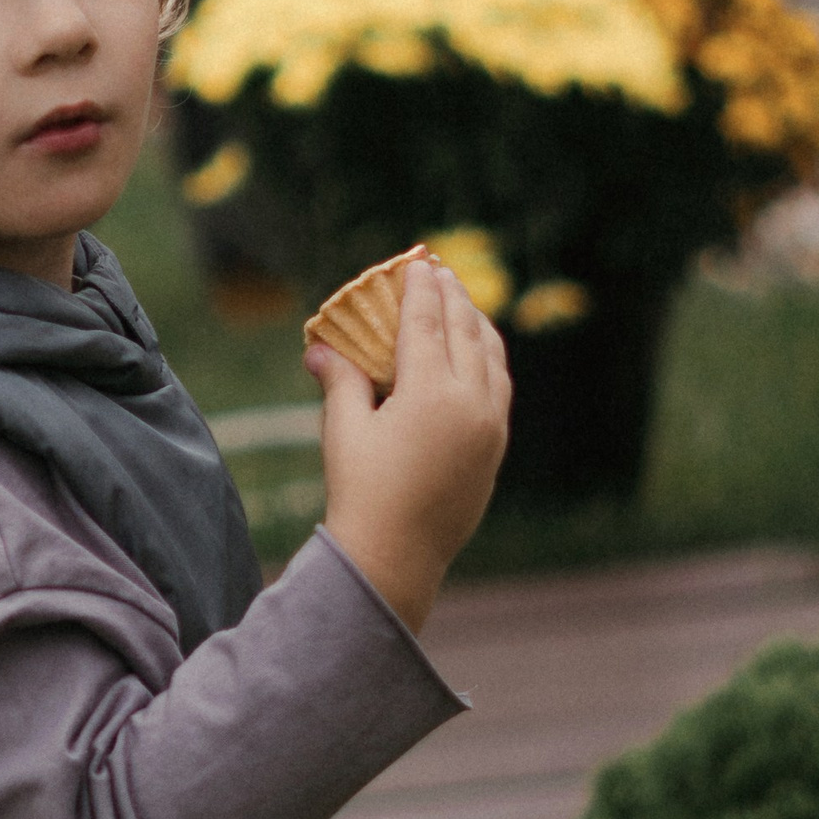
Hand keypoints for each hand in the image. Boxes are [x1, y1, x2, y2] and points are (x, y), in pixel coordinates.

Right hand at [308, 258, 511, 631]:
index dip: (420, 289)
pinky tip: (476, 353)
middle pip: (466, 332)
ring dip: (476, 324)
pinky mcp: (496, 447)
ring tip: (461, 303)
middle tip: (439, 271)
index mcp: (432, 393)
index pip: (428, 323)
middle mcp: (471, 403)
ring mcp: (491, 426)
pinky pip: (499, 387)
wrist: (396, 556)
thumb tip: (319, 347)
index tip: (417, 262)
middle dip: (452, 297)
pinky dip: (488, 359)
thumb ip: (341, 380)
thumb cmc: (361, 492)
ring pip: (492, 357)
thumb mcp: (345, 429)